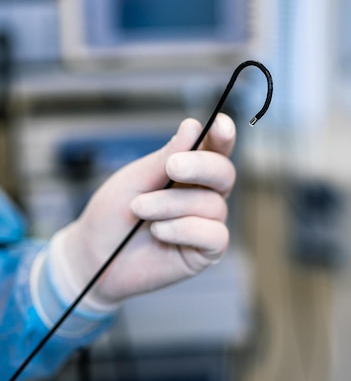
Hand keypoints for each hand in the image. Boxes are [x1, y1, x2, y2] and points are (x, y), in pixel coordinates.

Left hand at [52, 113, 235, 306]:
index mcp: (190, 171)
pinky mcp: (206, 251)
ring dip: (172, 204)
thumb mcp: (135, 179)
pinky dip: (184, 229)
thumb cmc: (113, 213)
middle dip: (201, 166)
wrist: (95, 256)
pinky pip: (214, 234)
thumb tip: (194, 127)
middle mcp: (203, 194)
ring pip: (212, 204)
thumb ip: (165, 157)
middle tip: (173, 167)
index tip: (219, 123)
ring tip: (140, 209)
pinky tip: (158, 232)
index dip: (223, 135)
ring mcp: (206, 223)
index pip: (215, 148)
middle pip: (225, 173)